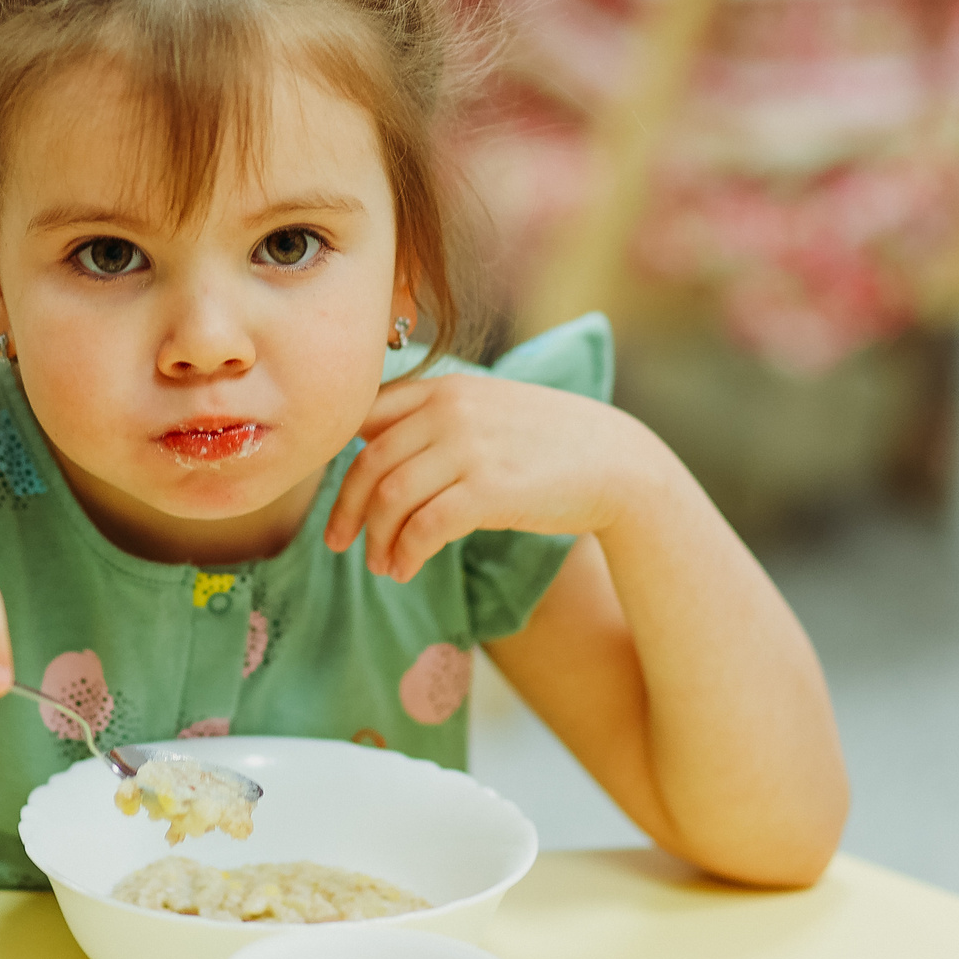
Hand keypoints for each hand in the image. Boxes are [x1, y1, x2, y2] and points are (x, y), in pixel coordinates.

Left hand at [323, 375, 664, 582]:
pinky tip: (406, 569)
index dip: (340, 463)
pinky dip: (406, 553)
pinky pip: (424, 527)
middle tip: (340, 543)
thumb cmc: (549, 442)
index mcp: (443, 388)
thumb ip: (435, 418)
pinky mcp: (488, 490)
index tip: (341, 498)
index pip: (365, 420)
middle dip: (348, 510)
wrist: (617, 462)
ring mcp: (468, 449)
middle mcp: (449, 411)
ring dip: (378, 540)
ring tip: (383, 565)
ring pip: (390, 499)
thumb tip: (372, 445)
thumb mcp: (487, 409)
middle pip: (369, 464)